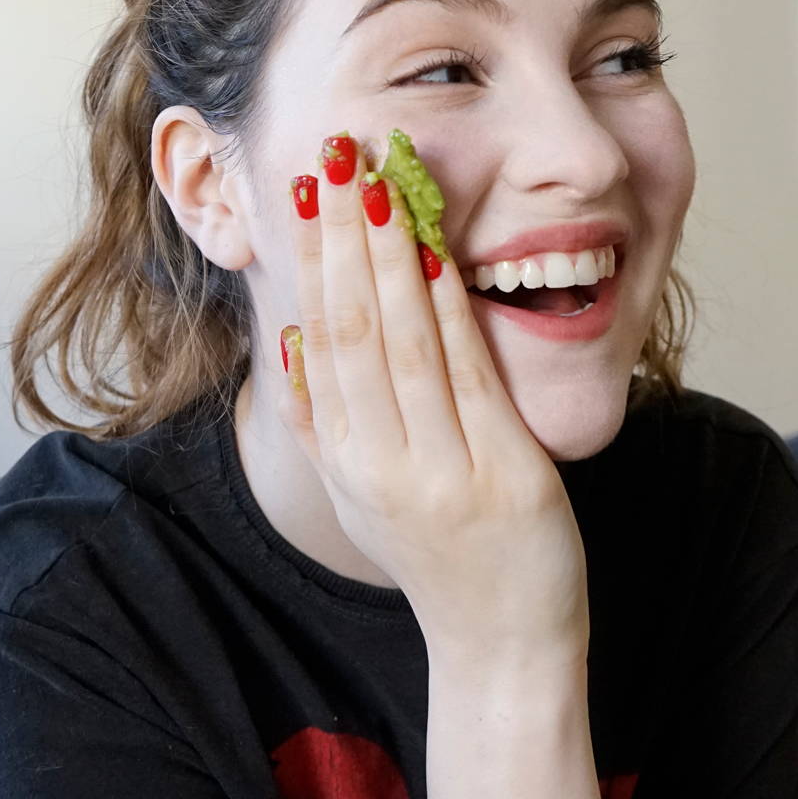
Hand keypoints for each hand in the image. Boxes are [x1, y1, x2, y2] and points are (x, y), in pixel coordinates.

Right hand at [279, 132, 589, 665]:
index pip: (319, 335)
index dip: (310, 256)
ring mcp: (440, 472)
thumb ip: (327, 421)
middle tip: (333, 154)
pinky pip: (466, 377)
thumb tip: (295, 340)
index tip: (305, 185)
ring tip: (374, 182)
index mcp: (345, 460)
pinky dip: (447, 312)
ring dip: (384, 256)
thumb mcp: (362, 492)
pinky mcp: (502, 478)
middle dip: (338, 235)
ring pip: (401, 343)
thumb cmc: (437, 556)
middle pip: (350, 328)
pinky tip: (435, 255)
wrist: (501, 645)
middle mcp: (379, 464)